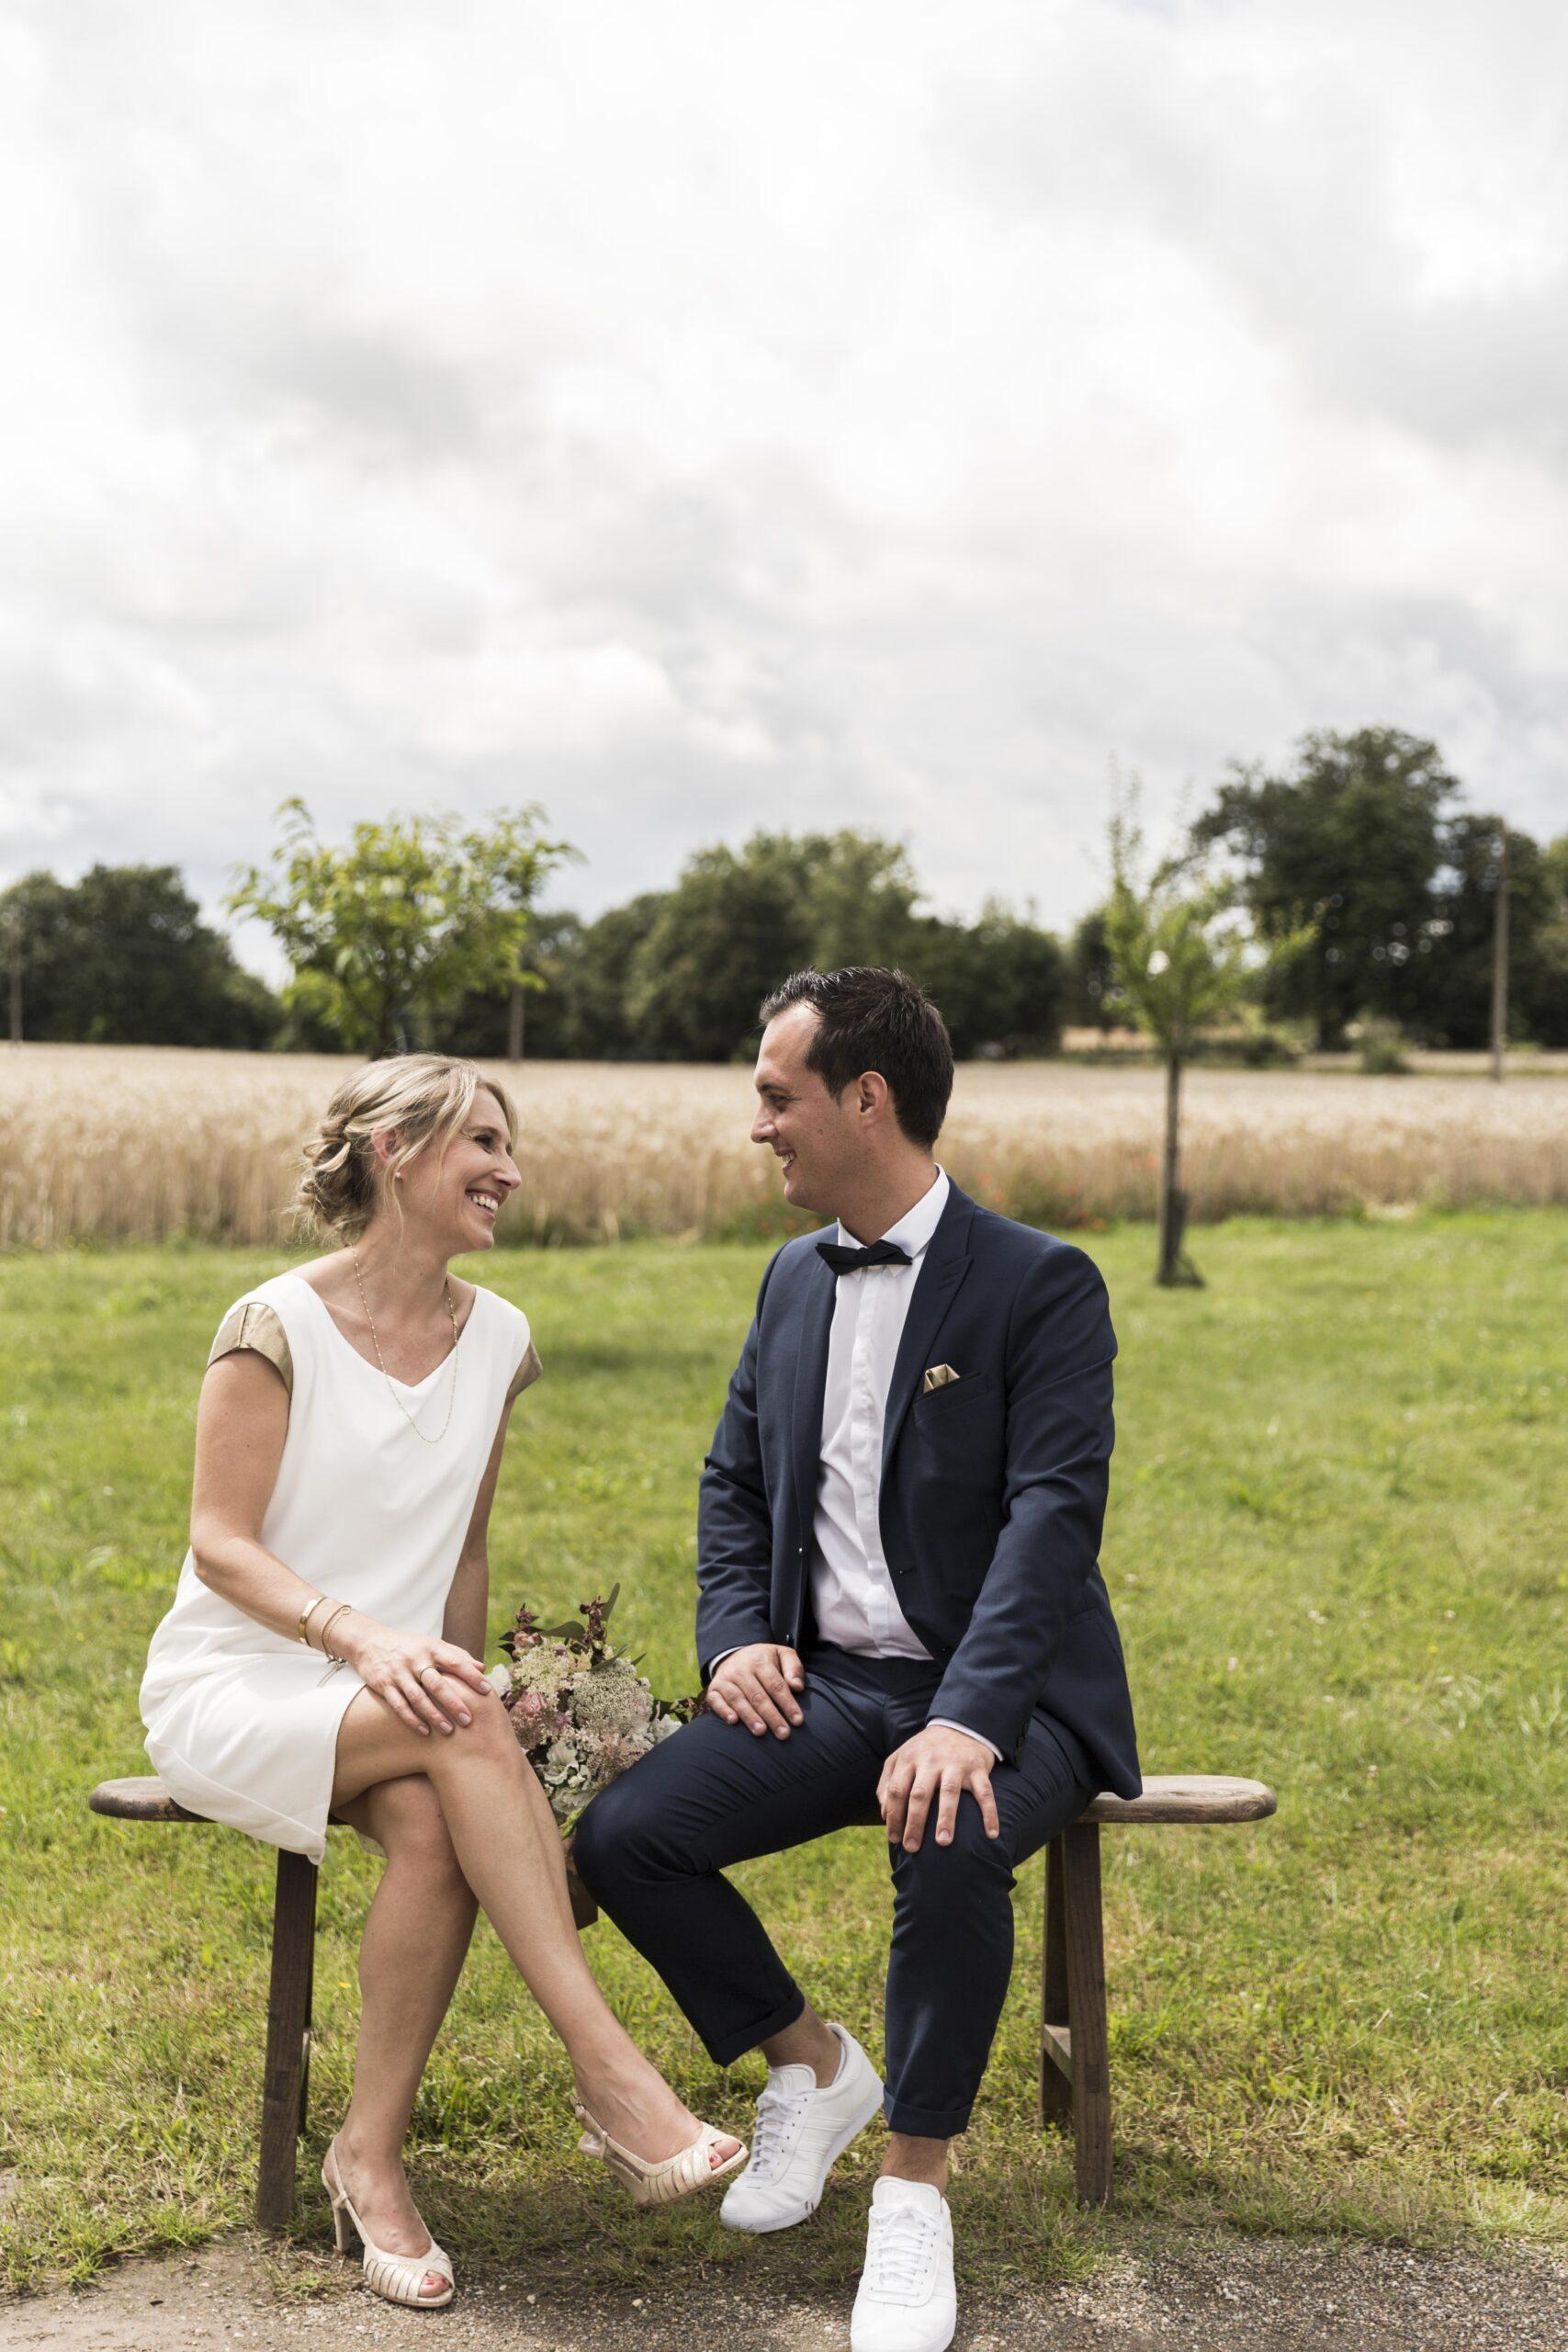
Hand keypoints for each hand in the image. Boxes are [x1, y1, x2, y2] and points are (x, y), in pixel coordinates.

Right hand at [336, 1616, 494, 1737]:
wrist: (369, 1642)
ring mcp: (398, 1672)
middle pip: (437, 1684)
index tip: (487, 1691)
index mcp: (431, 1647)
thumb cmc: (409, 1646)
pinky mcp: (383, 1684)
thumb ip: (457, 1655)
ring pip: (418, 1698)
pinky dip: (412, 1719)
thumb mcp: (432, 1644)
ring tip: (448, 1730)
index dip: (472, 1677)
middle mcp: (415, 1659)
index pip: (456, 1662)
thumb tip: (482, 1668)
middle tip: (468, 1720)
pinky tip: (424, 1731)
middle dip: (454, 1703)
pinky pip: (399, 1705)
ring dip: (434, 1715)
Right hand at [707, 1643, 805, 1738]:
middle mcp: (741, 1669)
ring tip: (761, 1732)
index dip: (787, 1703)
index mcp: (760, 1661)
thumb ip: (794, 1667)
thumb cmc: (765, 1660)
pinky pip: (716, 1701)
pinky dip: (723, 1711)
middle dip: (772, 1716)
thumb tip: (797, 1687)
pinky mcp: (713, 1689)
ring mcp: (725, 1679)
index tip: (797, 1720)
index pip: (776, 1685)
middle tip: (783, 1734)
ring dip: (749, 1716)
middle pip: (758, 1696)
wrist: (735, 1654)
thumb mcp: (782, 1654)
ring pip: (738, 1699)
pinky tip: (733, 1722)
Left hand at [878, 1725, 999, 1852]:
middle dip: (915, 1823)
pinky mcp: (977, 1768)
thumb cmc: (925, 1751)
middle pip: (919, 1794)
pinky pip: (985, 1792)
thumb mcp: (901, 1758)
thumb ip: (887, 1783)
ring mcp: (955, 1764)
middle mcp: (931, 1761)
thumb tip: (884, 1815)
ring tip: (943, 1842)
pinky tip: (991, 1834)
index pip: (897, 1790)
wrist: (959, 1726)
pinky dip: (989, 1813)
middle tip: (912, 1848)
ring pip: (949, 1792)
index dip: (894, 1816)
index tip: (895, 1839)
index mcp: (909, 1759)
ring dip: (946, 1818)